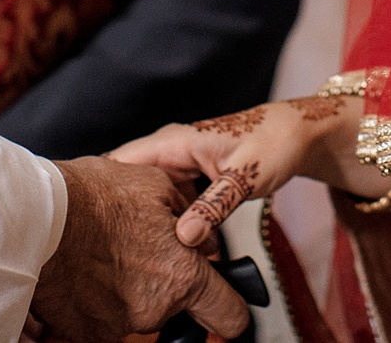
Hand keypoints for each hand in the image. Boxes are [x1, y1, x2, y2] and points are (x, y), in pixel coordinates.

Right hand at [25, 156, 250, 342]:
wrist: (33, 217)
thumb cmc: (89, 197)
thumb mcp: (155, 184)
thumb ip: (187, 213)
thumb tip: (199, 231)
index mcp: (182, 274)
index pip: (228, 315)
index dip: (231, 310)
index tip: (227, 309)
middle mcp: (154, 308)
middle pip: (174, 306)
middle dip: (162, 282)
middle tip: (135, 252)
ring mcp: (118, 326)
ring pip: (136, 311)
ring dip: (126, 289)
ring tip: (101, 255)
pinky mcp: (84, 333)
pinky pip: (101, 320)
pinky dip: (96, 301)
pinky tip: (83, 271)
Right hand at [111, 95, 383, 245]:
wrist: (298, 135)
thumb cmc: (274, 143)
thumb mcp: (244, 176)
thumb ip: (214, 205)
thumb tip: (184, 239)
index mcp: (173, 142)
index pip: (120, 162)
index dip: (103, 189)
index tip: (92, 223)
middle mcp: (169, 152)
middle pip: (130, 186)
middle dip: (125, 216)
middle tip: (122, 252)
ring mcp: (178, 167)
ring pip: (150, 200)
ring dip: (150, 225)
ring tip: (144, 255)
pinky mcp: (190, 182)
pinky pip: (169, 206)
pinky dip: (171, 226)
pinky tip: (175, 250)